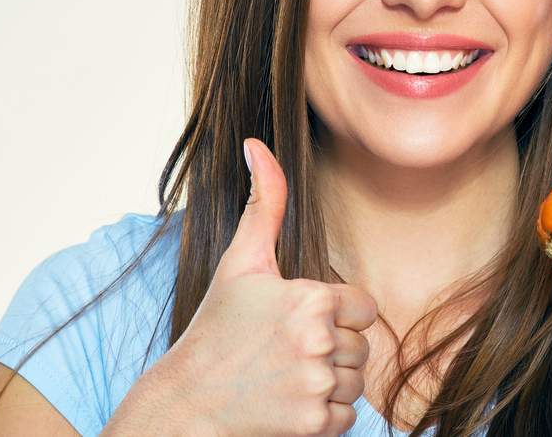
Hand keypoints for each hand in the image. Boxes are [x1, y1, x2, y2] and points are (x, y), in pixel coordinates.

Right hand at [104, 138, 377, 436]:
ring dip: (329, 382)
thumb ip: (264, 203)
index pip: (364, 307)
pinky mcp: (316, 424)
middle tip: (284, 352)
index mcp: (310, 298)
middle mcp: (319, 341)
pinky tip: (288, 401)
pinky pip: (348, 417)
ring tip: (285, 376)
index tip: (299, 321)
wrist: (187, 401)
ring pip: (356, 381)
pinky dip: (325, 415)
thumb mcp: (240, 262)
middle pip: (361, 346)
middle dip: (331, 349)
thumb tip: (257, 144)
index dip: (336, 314)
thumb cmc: (216, 328)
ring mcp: (318, 384)